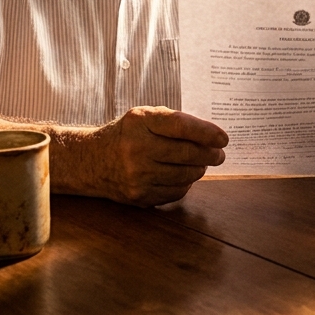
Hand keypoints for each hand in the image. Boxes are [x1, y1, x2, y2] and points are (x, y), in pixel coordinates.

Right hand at [79, 106, 227, 206]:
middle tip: (219, 155)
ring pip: (185, 176)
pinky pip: (176, 192)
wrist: (91, 161)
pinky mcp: (139, 197)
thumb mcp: (144, 117)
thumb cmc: (127, 135)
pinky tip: (183, 176)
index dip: (207, 132)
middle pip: (187, 154)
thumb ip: (174, 122)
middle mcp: (137, 149)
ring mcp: (137, 176)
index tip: (223, 138)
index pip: (181, 126)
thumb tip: (211, 137)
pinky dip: (185, 184)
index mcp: (140, 122)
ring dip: (199, 170)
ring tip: (201, 164)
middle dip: (210, 154)